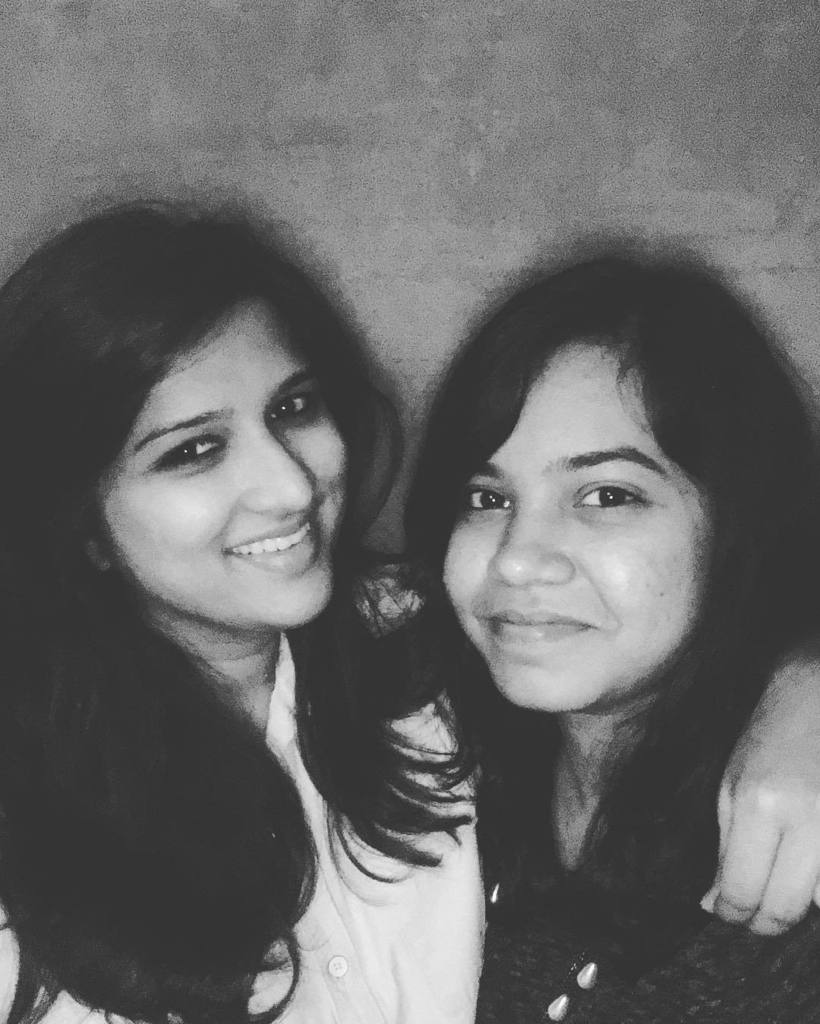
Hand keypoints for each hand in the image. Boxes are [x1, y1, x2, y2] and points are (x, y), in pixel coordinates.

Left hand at [702, 646, 819, 934]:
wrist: (818, 694)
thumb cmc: (769, 736)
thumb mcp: (731, 784)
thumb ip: (724, 848)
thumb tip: (713, 904)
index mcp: (760, 805)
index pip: (742, 889)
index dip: (731, 914)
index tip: (724, 914)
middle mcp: (806, 820)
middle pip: (786, 908)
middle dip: (764, 922)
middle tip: (752, 916)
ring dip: (799, 904)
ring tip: (781, 882)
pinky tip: (805, 869)